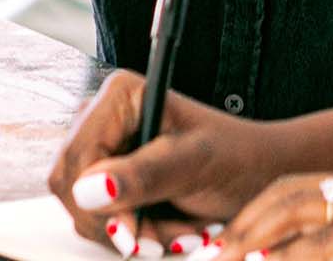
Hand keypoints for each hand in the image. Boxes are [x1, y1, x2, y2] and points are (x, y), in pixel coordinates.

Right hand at [51, 69, 286, 255]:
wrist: (261, 175)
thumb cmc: (239, 158)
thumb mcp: (196, 164)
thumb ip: (144, 175)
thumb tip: (88, 189)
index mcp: (120, 96)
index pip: (77, 157)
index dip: (96, 200)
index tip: (129, 230)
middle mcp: (103, 118)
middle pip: (71, 187)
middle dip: (119, 221)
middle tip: (165, 237)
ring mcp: (104, 151)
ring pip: (84, 210)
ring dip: (133, 233)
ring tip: (181, 230)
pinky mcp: (111, 180)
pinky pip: (100, 220)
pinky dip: (136, 234)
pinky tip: (171, 230)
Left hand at [201, 161, 332, 260]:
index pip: (317, 186)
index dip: (274, 208)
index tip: (246, 233)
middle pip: (295, 191)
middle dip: (252, 219)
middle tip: (222, 246)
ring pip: (298, 213)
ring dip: (257, 236)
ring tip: (229, 257)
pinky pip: (322, 245)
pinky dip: (290, 256)